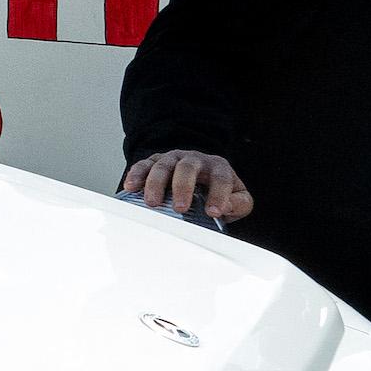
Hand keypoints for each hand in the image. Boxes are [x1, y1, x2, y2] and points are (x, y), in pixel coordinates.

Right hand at [112, 148, 250, 221]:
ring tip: (152, 203)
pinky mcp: (154, 162)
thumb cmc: (216, 192)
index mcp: (218, 167)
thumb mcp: (237, 199)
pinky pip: (143, 164)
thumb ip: (239, 204)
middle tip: (179, 207)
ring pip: (163, 165)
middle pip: (188, 167)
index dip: (218, 194)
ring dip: (156, 184)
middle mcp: (195, 159)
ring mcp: (173, 159)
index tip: (213, 212)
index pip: (221, 177)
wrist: (198, 179)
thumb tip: (225, 206)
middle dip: (182, 187)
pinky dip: (136, 175)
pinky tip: (131, 186)